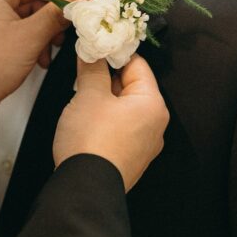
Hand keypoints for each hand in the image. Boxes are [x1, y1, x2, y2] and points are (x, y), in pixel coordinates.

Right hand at [53, 55, 168, 191]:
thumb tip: (93, 51)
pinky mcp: (130, 158)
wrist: (85, 189)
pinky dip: (104, 121)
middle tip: (82, 74)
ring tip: (81, 100)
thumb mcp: (89, 95)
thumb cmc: (91, 140)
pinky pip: (119, 129)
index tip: (94, 48)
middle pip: (131, 87)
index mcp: (152, 104)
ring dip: (103, 100)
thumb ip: (93, 69)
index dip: (114, 54)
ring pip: (123, 109)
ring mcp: (144, 144)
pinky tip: (86, 123)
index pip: (137, 65)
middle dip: (106, 79)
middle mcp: (155, 124)